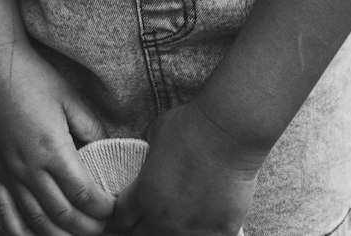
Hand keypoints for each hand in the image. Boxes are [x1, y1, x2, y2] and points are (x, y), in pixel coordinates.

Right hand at [0, 39, 115, 235]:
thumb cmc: (34, 77)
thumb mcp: (70, 97)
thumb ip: (91, 127)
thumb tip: (107, 150)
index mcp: (53, 149)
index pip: (84, 194)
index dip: (102, 207)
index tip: (113, 208)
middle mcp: (29, 168)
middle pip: (63, 215)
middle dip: (87, 227)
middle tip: (101, 226)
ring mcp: (8, 174)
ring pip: (36, 221)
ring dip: (60, 235)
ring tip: (77, 234)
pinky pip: (6, 214)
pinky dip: (22, 233)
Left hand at [111, 101, 264, 235]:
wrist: (229, 130)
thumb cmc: (191, 126)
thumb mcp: (155, 132)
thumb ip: (146, 151)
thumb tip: (147, 154)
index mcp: (144, 197)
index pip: (120, 220)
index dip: (122, 214)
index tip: (128, 207)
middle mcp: (165, 221)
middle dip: (142, 225)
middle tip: (151, 210)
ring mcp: (194, 230)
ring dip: (172, 230)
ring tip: (179, 214)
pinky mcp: (222, 231)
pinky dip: (204, 230)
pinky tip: (206, 218)